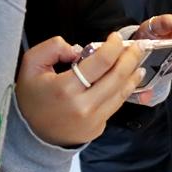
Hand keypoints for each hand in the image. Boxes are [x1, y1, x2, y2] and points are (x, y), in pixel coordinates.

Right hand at [15, 33, 142, 146]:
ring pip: (121, 93)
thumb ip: (53, 48)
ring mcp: (94, 120)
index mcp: (66, 88)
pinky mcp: (99, 127)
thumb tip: (80, 49)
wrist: (33, 134)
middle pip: (117, 77)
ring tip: (139, 61)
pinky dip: (125, 89)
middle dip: (131, 58)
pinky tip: (130, 79)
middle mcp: (84, 106)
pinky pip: (116, 105)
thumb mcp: (31, 65)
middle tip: (138, 45)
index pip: (101, 63)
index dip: (113, 47)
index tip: (117, 37)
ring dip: (133, 74)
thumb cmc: (32, 96)